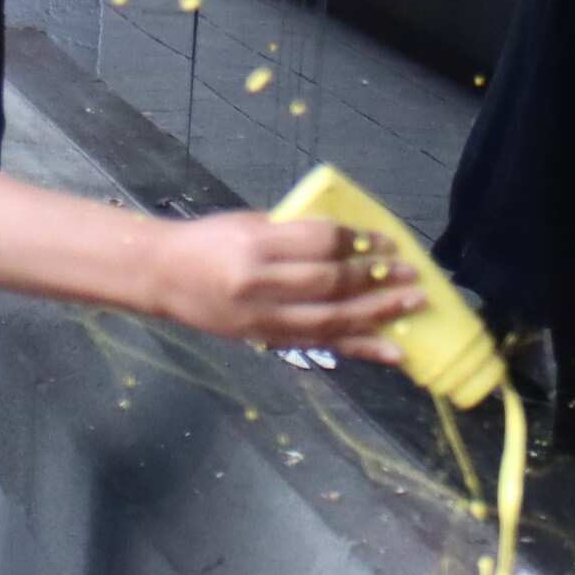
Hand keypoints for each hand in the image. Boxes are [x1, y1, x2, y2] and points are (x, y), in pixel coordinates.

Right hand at [144, 212, 426, 353]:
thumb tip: (350, 241)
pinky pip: (321, 345)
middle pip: (331, 285)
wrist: (160, 276)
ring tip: (413, 307)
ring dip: (378, 315)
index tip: (386, 241)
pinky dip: (360, 348)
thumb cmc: (208, 241)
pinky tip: (392, 352)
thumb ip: (294, 232)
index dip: (358, 242)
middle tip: (412, 274)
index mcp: (255, 245)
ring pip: (331, 321)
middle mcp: (259, 285)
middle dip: (377, 280)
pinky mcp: (265, 340)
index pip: (320, 243)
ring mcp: (263, 319)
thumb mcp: (249, 222)